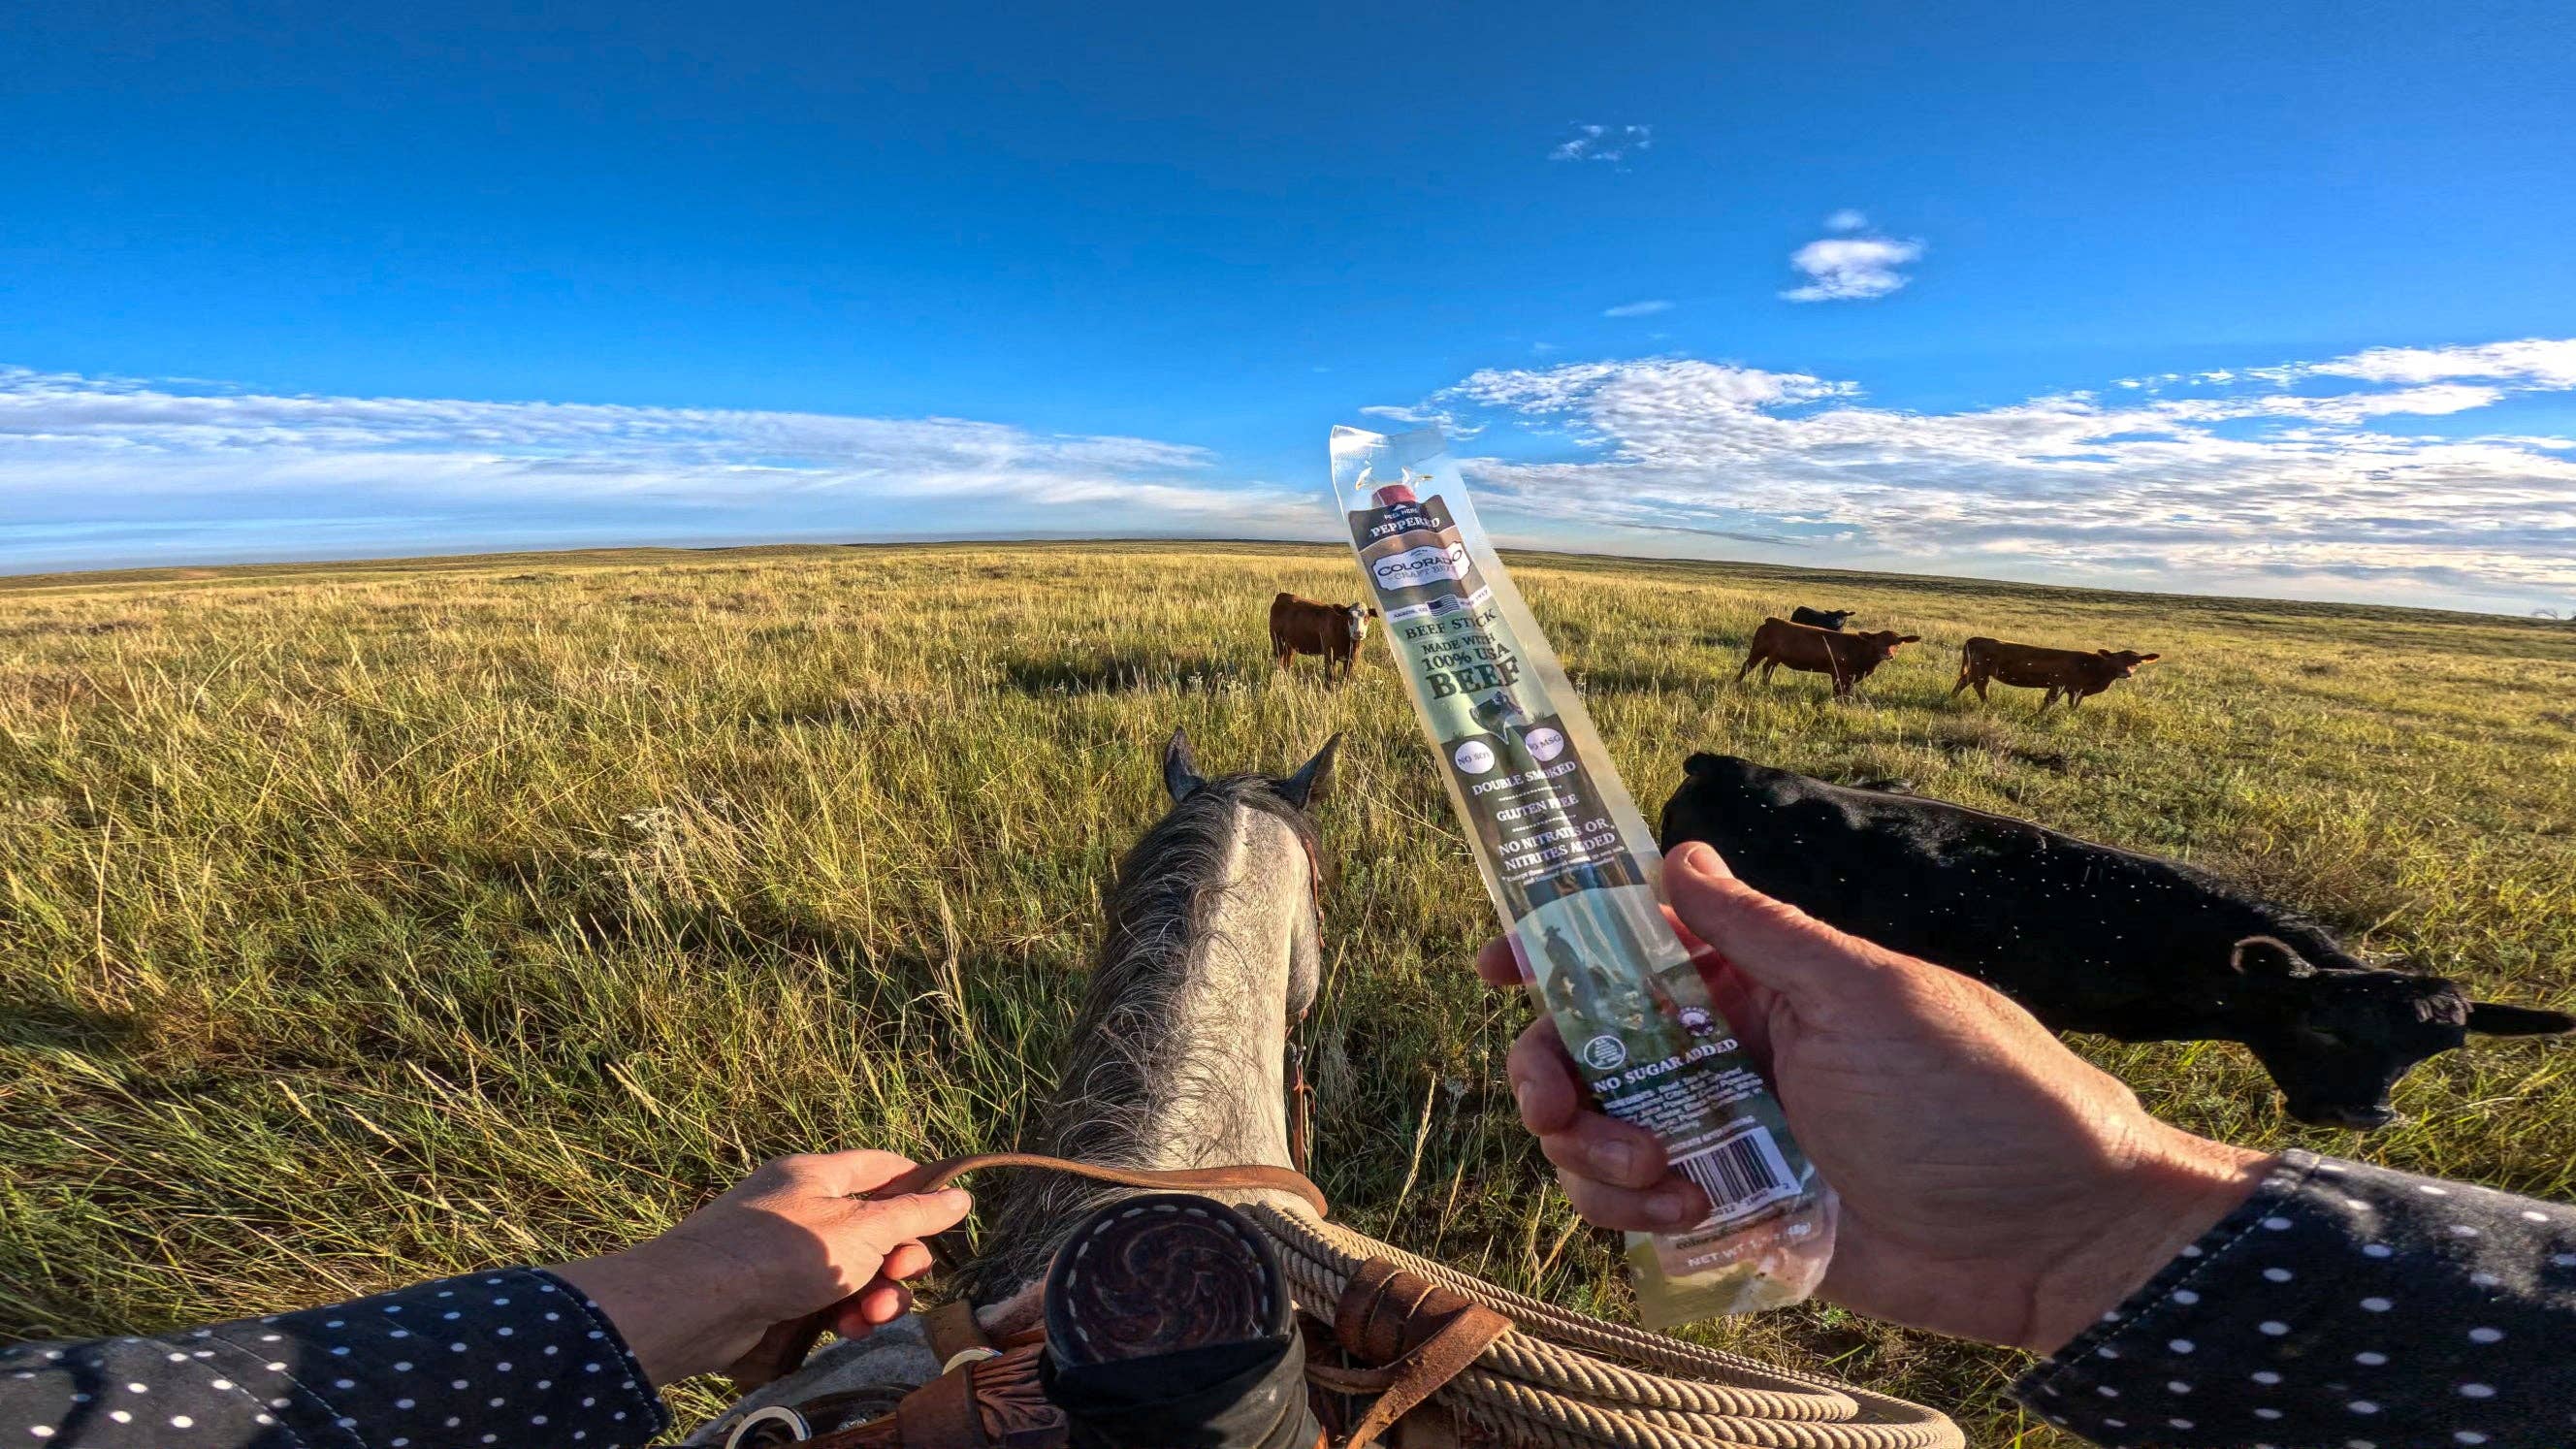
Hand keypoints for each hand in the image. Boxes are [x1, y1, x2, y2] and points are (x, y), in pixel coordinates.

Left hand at [551, 1150, 972, 1383]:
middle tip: (904, 1276)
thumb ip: (915, 1216)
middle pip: (873, 1226)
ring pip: (852, 1269)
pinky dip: (844, 1312)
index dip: (920, 1187)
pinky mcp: (775, 1295)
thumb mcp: (862, 1229)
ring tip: (875, 1314)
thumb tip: (962, 1197)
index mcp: (819, 1175)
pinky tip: (848, 1328)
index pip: (883, 1167)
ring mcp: (786, 1253)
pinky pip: (825, 1298)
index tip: (948, 1215)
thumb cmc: (784, 1251)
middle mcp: (802, 1208)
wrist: (699, 1304)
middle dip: (899, 1256)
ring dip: (875, 1293)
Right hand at [1482, 841, 2269, 1352]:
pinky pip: (1638, 1212)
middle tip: (1565, 1105)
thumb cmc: (1983, 1098)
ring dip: (1596, 1155)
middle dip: (1554, 1074)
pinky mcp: (1737, 1219)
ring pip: (1598, 1134)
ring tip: (1665, 1181)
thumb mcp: (1870, 996)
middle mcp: (1733, 1056)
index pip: (1633, 953)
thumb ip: (1761, 934)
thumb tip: (1676, 851)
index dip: (1555, 953)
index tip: (1500, 967)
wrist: (2056, 1239)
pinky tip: (1693, 1218)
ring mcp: (1730, 1140)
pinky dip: (1635, 1215)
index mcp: (1762, 986)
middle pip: (1589, 1049)